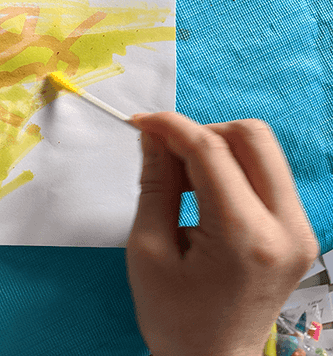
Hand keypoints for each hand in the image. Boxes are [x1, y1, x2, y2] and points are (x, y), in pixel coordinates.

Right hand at [126, 112, 317, 355]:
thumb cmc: (174, 316)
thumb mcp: (148, 250)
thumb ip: (155, 185)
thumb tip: (153, 136)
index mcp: (244, 236)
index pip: (211, 152)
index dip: (171, 127)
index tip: (141, 123)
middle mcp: (286, 226)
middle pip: (252, 137)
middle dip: (202, 132)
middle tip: (166, 153)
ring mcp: (300, 229)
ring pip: (264, 151)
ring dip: (219, 148)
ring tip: (183, 177)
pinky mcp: (299, 231)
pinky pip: (269, 175)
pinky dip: (233, 168)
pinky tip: (205, 191)